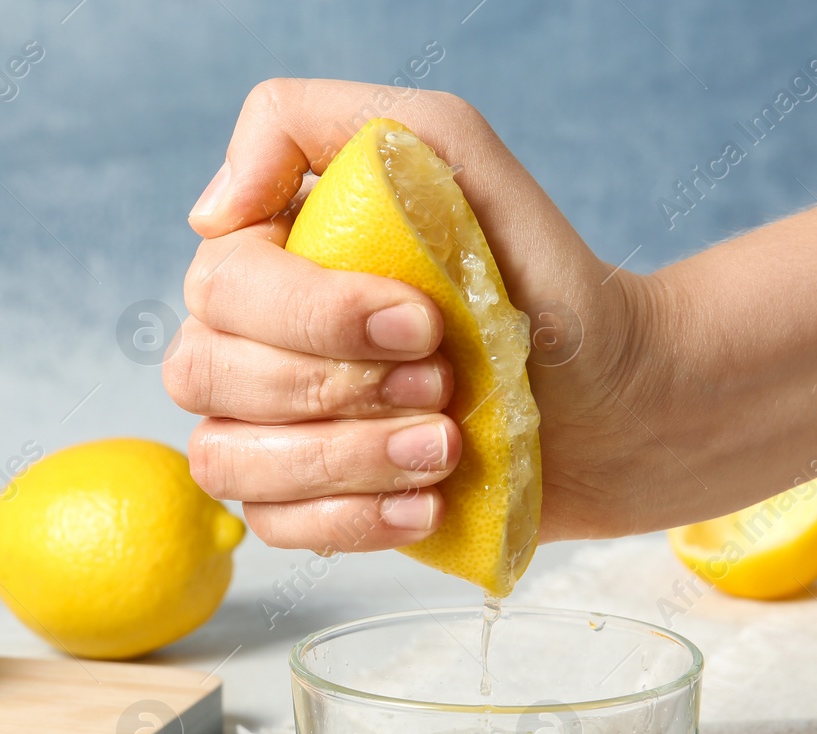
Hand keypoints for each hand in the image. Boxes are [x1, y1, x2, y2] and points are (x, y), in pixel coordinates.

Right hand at [166, 78, 663, 551]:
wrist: (612, 392)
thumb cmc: (534, 270)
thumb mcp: (450, 150)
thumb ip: (315, 125)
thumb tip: (209, 214)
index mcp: (269, 253)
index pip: (221, 284)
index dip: (312, 313)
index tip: (423, 321)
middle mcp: (249, 339)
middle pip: (204, 373)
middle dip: (335, 388)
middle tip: (444, 384)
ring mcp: (268, 427)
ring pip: (227, 458)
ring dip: (342, 460)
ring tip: (446, 450)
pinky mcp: (306, 502)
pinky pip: (272, 526)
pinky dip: (352, 521)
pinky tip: (428, 502)